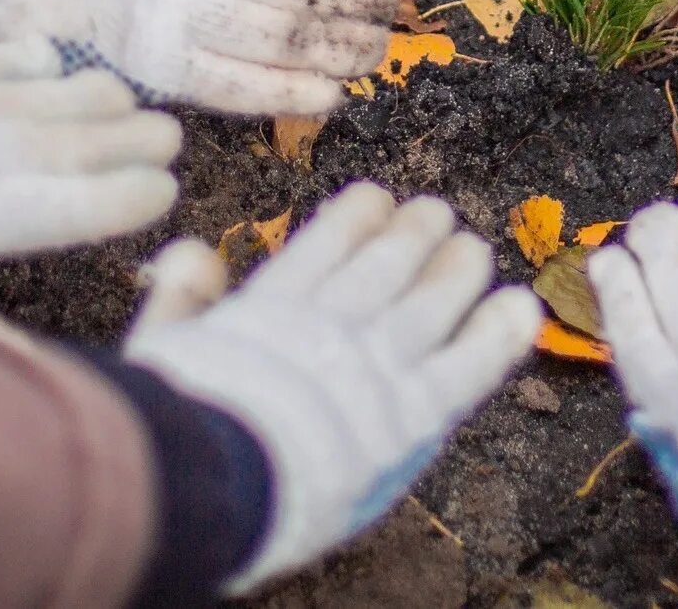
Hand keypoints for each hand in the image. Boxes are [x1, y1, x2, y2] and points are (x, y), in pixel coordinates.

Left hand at [0, 28, 180, 322]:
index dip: (120, 199)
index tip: (165, 191)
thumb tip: (29, 383)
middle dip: (124, 142)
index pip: (68, 205)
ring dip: (89, 97)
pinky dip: (22, 56)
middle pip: (66, 145)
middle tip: (171, 135)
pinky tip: (46, 54)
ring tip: (130, 97)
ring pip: (36, 96)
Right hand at [123, 183, 541, 590]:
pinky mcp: (413, 411)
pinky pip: (469, 366)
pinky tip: (520, 308)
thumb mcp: (157, 352)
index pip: (323, 247)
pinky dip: (497, 334)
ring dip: (455, 270)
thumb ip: (177, 300)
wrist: (211, 480)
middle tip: (437, 214)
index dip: (355, 220)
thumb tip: (189, 252)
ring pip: (430, 303)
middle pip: (385, 266)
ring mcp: (377, 363)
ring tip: (473, 247)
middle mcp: (332, 324)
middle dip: (414, 236)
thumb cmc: (174, 427)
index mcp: (271, 310)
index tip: (376, 198)